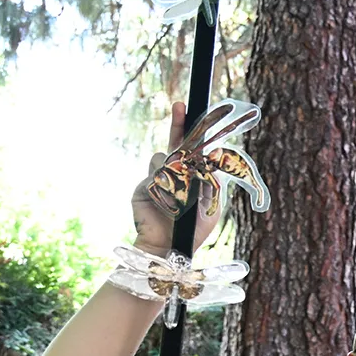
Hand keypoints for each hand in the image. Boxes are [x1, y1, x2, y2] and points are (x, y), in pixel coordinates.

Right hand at [131, 101, 220, 257]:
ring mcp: (157, 179)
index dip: (194, 133)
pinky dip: (163, 186)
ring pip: (165, 159)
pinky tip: (166, 202)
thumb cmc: (193, 231)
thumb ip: (211, 182)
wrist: (169, 249)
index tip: (198, 114)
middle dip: (179, 124)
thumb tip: (212, 160)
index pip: (193, 150)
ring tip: (179, 195)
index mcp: (191, 177)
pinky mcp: (144, 186)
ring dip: (175, 172)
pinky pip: (154, 175)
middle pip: (176, 144)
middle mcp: (174, 174)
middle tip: (181, 106)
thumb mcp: (211, 206)